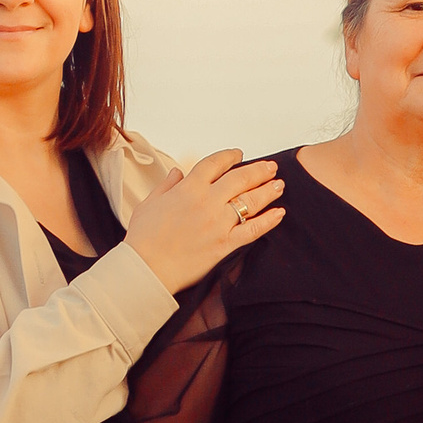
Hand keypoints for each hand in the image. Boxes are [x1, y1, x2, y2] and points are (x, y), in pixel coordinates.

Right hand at [123, 150, 285, 294]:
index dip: (230, 156)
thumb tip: (178, 171)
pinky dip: (269, 220)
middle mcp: (207, 202)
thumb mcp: (149, 203)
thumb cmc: (142, 238)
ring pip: (251, 201)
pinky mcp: (225, 244)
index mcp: (187, 189)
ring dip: (268, 191)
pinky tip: (280, 213)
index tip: (239, 154)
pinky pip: (253, 229)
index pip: (215, 163)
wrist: (146, 268)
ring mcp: (218, 223)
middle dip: (259, 170)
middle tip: (272, 167)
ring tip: (279, 185)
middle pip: (240, 179)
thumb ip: (166, 185)